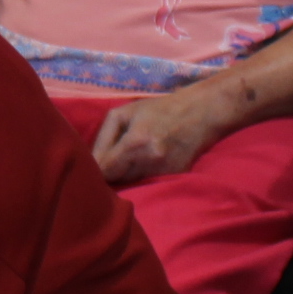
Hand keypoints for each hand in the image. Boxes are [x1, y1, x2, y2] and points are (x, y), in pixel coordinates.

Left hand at [89, 85, 235, 183]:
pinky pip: (150, 182)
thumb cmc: (158, 109)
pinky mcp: (176, 178)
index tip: (91, 165)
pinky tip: (147, 161)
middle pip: (118, 181)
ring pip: (133, 184)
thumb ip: (103, 138)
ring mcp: (165, 172)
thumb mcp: (124, 113)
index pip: (105, 171)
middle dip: (111, 173)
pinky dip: (144, 175)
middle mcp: (150, 161)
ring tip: (130, 159)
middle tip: (110, 161)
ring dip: (127, 175)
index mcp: (135, 143)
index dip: (95, 170)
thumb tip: (91, 161)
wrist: (201, 112)